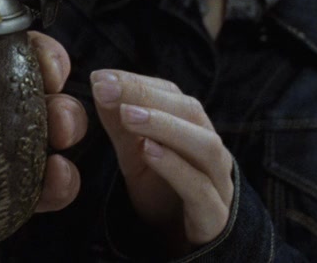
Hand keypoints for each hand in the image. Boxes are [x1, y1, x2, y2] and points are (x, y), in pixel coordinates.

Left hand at [92, 70, 233, 250]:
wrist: (183, 238)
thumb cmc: (162, 188)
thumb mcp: (135, 152)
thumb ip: (119, 121)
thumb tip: (99, 82)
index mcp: (192, 127)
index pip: (171, 94)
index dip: (136, 81)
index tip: (100, 77)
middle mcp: (209, 148)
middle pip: (191, 111)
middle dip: (148, 97)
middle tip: (108, 90)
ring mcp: (218, 181)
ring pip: (205, 146)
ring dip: (165, 126)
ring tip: (127, 115)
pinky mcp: (215, 214)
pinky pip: (201, 188)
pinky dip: (176, 168)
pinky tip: (148, 152)